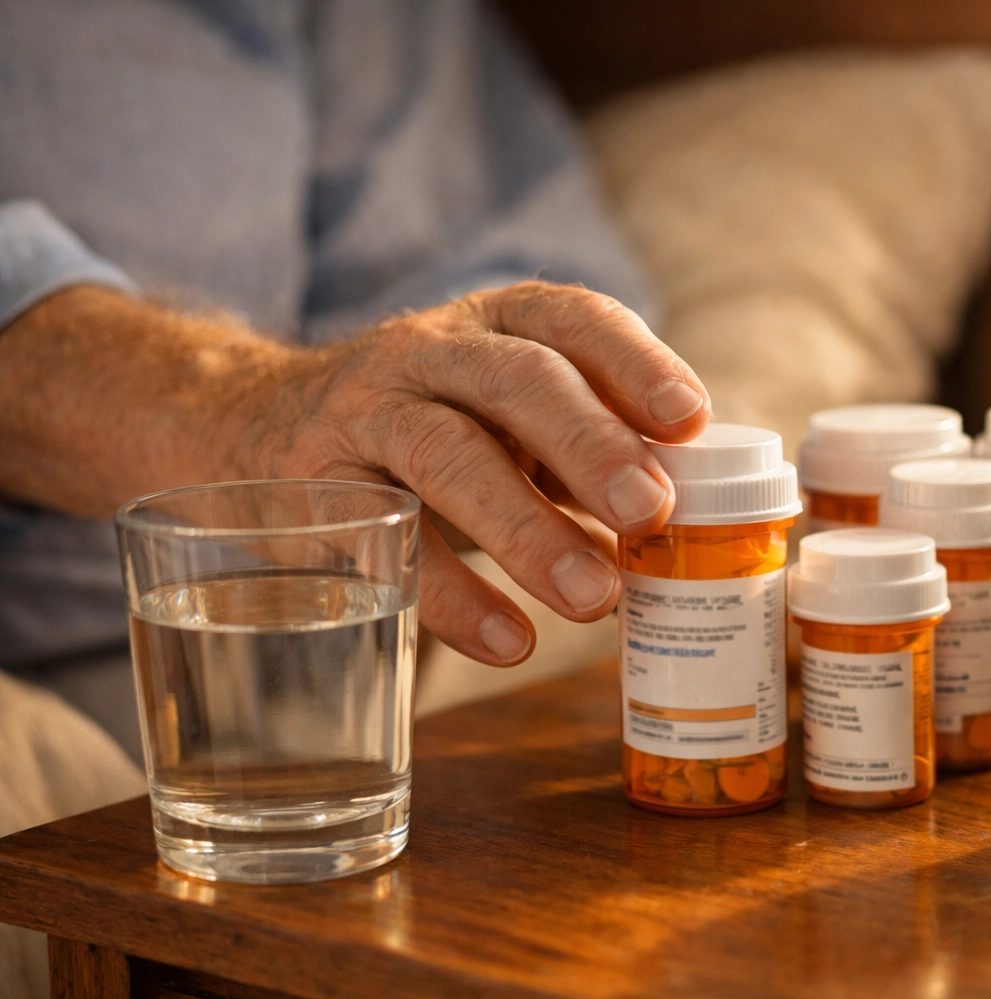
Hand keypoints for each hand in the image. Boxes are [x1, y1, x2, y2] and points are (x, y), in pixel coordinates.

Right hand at [0, 283, 710, 667]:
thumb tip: (684, 525)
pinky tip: (511, 640)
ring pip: (445, 454)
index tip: (690, 420)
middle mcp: (429, 352)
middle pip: (515, 380)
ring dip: (527, 529)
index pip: (570, 317)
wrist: (250, 420)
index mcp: (495, 323)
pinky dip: (450, 595)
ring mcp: (364, 412)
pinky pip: (382, 540)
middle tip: (652, 512)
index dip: (634, 361)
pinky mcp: (314, 486)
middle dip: (590, 444)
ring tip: (596, 600)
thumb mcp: (506, 413)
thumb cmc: (428, 423)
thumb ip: (584, 454)